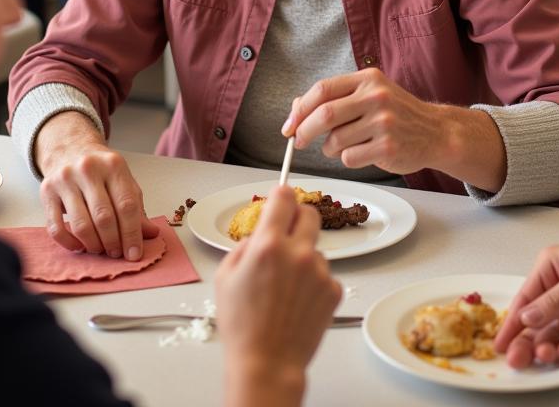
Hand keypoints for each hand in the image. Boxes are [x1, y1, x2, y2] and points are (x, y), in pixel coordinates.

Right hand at [35, 112, 158, 258]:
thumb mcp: (123, 181)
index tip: (134, 254)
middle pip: (104, 216)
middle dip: (113, 242)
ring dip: (93, 244)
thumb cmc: (102, 170)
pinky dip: (69, 243)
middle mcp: (88, 169)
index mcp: (114, 165)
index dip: (132, 234)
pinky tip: (79, 246)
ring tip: (100, 249)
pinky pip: (56, 227)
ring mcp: (65, 179)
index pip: (127, 205)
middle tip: (117, 253)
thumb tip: (152, 234)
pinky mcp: (47, 191)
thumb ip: (136, 207)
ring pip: (81, 224)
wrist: (70, 148)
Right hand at [216, 186, 341, 406]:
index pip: (284, 196)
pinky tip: (298, 300)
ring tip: (286, 284)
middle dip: (297, 218)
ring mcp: (319, 271)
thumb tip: (259, 232)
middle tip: (286, 235)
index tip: (280, 198)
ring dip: (304, 255)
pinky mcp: (333, 290)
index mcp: (268, 244)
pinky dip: (314, 280)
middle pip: (309, 212)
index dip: (281, 194)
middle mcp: (298, 252)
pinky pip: (325, 272)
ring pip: (316, 246)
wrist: (267, 364)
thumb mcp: (225, 276)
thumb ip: (244, 244)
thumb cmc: (242, 325)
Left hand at [284, 68, 442, 174]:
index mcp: (367, 79)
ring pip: (335, 141)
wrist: (435, 132)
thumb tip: (296, 108)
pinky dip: (347, 159)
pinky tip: (362, 153)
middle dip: (305, 131)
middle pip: (325, 115)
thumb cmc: (396, 113)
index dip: (300, 109)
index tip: (289, 125)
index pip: (323, 90)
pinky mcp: (388, 147)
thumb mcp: (370, 93)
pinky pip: (350, 158)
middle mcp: (376, 97)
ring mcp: (384, 122)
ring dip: (329, 148)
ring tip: (342, 145)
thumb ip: (336, 98)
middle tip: (298, 141)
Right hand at [495, 230, 558, 368]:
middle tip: (518, 358)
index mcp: (548, 269)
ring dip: (548, 344)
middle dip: (527, 339)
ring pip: (554, 331)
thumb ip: (553, 299)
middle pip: (536, 319)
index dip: (511, 322)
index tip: (500, 342)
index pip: (524, 299)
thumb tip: (527, 317)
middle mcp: (557, 288)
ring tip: (547, 354)